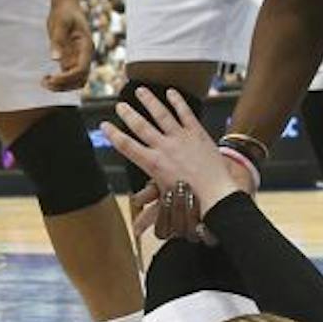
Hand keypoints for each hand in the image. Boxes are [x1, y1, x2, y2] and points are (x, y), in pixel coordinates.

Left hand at [43, 0, 91, 91]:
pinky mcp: (71, 58)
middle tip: (46, 83)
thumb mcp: (59, 23)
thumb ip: (57, 40)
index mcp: (86, 46)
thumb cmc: (64, 12)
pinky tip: (46, 78)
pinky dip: (59, 81)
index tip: (52, 79)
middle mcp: (84, 54)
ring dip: (62, 86)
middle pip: (81, 79)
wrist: (66, 5)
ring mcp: (78, 57)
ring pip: (76, 80)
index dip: (68, 77)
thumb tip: (55, 59)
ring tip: (45, 82)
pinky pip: (68, 75)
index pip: (81, 69)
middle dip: (65, 85)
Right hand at [102, 88, 240, 240]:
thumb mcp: (167, 206)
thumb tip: (137, 230)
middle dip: (128, 114)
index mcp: (152, 164)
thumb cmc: (192, 203)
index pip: (127, 146)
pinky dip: (177, 102)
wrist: (218, 194)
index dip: (113, 134)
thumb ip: (151, 214)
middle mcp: (163, 147)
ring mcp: (180, 138)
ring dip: (149, 101)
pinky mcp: (197, 133)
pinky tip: (171, 92)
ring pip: (161, 114)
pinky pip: (185, 114)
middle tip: (119, 105)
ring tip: (140, 91)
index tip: (104, 125)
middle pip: (140, 126)